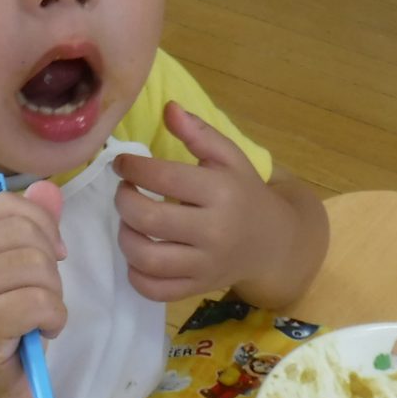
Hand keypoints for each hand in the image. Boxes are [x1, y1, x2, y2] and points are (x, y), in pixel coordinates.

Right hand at [0, 181, 65, 397]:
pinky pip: (38, 301)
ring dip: (53, 295)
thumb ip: (33, 230)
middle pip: (24, 232)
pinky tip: (39, 334)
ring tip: (38, 318)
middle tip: (42, 298)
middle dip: (51, 265)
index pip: (7, 206)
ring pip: (34, 265)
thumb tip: (49, 187)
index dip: (43, 226)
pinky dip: (54, 318)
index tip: (52, 257)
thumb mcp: (20, 275)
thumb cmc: (5, 337)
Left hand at [113, 102, 282, 302]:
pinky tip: (139, 253)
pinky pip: (154, 289)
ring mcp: (205, 264)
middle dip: (124, 200)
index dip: (131, 168)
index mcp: (220, 191)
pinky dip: (136, 274)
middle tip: (125, 191)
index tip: (122, 164)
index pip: (162, 177)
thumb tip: (168, 108)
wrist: (274, 242)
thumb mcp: (229, 157)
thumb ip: (198, 132)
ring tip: (130, 221)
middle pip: (148, 218)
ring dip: (125, 236)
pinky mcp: (197, 287)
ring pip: (145, 257)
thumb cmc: (244, 192)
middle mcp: (214, 230)